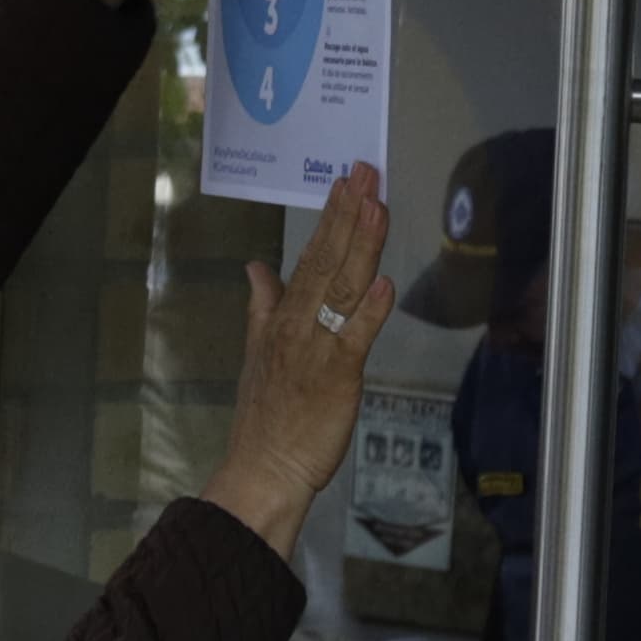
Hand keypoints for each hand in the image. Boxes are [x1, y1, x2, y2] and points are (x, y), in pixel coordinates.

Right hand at [205, 167, 397, 557]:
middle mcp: (298, 325)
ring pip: (341, 288)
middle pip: (326, 260)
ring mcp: (317, 349)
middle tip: (366, 171)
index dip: (331, 217)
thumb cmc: (266, 416)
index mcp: (282, 317)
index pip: (309, 255)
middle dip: (348, 214)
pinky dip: (370, 312)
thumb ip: (262, 304)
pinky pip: (355, 338)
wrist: (262, 468)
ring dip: (360, 246)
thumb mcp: (257, 350)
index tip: (346, 181)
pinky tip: (385, 284)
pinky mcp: (337, 377)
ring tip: (376, 206)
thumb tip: (256, 267)